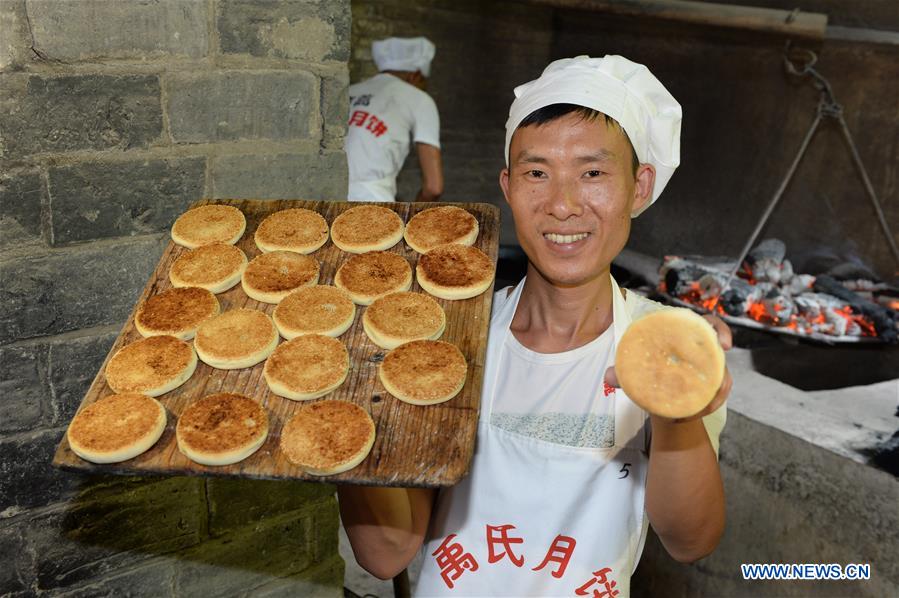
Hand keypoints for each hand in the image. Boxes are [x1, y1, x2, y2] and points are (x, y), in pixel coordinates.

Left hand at [605, 313, 733, 422]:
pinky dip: (708, 406)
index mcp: (684, 333)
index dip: (721, 329)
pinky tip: (694, 413)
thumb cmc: (649, 372)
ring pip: (722, 378)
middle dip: (723, 372)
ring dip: (712, 396)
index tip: (724, 345)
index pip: (709, 324)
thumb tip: (608, 377)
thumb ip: (622, 372)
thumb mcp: (635, 371)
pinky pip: (718, 395)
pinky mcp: (712, 386)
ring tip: (694, 410)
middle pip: (719, 353)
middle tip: (716, 388)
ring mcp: (710, 368)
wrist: (657, 395)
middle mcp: (701, 349)